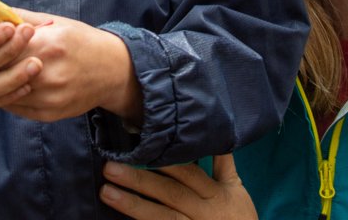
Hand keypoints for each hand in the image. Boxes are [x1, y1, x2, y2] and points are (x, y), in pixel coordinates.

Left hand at [4, 10, 142, 124]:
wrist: (113, 70)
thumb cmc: (81, 41)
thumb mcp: (56, 22)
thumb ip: (22, 17)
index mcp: (48, 45)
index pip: (1, 49)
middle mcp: (48, 74)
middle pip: (0, 73)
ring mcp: (48, 98)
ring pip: (4, 94)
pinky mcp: (48, 115)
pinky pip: (15, 108)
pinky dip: (5, 97)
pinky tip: (2, 86)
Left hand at [99, 155, 257, 219]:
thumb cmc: (240, 218)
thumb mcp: (235, 190)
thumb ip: (223, 164)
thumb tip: (214, 135)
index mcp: (216, 194)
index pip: (189, 174)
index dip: (166, 162)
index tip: (140, 147)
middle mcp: (204, 213)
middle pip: (171, 194)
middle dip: (140, 180)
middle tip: (110, 168)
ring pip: (162, 218)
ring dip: (133, 205)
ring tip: (107, 192)